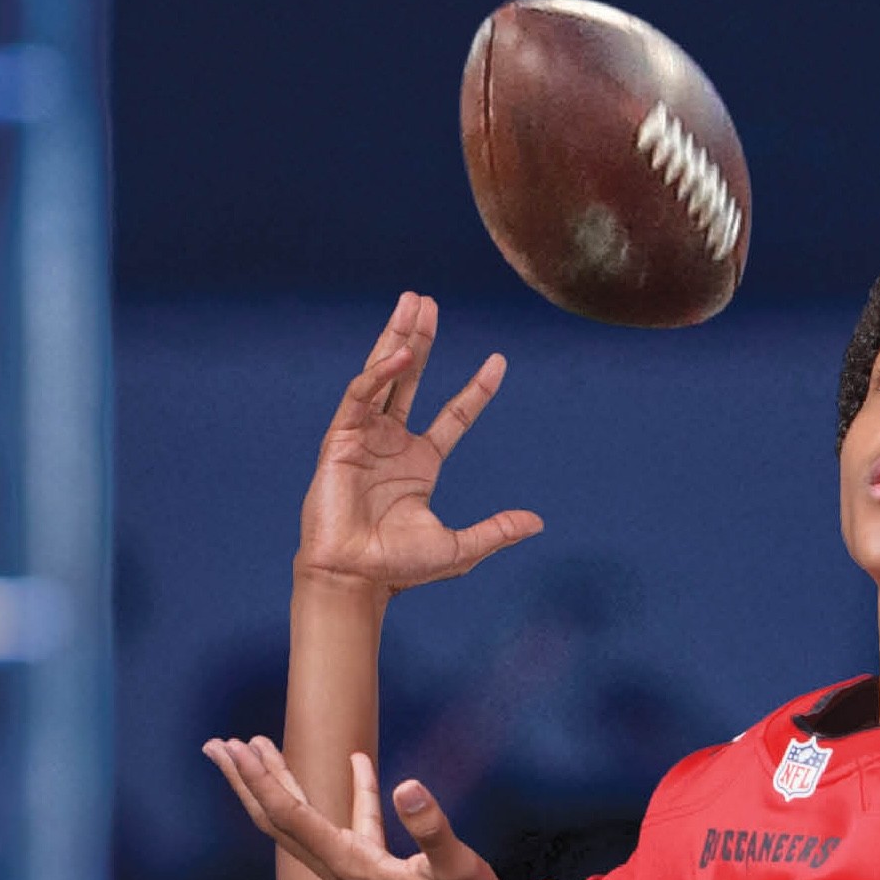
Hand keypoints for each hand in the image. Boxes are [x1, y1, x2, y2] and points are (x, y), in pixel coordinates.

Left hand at [203, 737, 512, 879]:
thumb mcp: (457, 869)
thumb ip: (432, 829)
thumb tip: (408, 786)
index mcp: (352, 866)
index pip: (292, 817)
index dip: (262, 781)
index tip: (236, 749)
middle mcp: (341, 870)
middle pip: (278, 820)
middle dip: (246, 782)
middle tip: (216, 745)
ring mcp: (354, 871)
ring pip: (303, 821)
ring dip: (279, 784)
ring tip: (258, 747)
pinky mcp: (375, 870)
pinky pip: (351, 823)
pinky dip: (349, 791)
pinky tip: (357, 761)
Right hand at [293, 295, 543, 597]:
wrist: (356, 577)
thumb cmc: (399, 568)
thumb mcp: (459, 549)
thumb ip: (495, 532)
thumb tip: (538, 523)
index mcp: (421, 463)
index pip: (454, 415)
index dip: (476, 390)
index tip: (498, 361)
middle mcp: (394, 443)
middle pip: (412, 379)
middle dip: (420, 340)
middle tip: (429, 302)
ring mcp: (367, 436)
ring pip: (384, 375)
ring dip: (397, 338)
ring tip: (413, 302)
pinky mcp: (342, 438)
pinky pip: (361, 395)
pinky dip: (379, 374)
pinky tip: (400, 354)